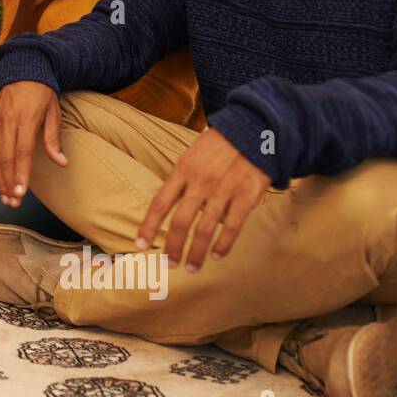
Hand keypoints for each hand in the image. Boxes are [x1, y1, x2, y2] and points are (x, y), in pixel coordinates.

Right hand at [0, 81, 66, 207]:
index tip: (21, 193)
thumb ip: (54, 139)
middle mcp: (8, 122)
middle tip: (12, 203)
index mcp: (26, 120)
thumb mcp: (53, 111)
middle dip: (8, 183)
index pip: (22, 153)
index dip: (20, 175)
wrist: (21, 67)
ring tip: (3, 197)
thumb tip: (62, 163)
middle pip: (5, 158)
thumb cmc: (42, 92)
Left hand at [135, 128, 270, 271]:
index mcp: (183, 170)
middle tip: (169, 265)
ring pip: (205, 229)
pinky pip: (232, 227)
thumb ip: (181, 181)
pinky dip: (223, 245)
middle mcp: (200, 182)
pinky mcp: (247, 196)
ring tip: (192, 268)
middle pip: (180, 222)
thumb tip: (168, 209)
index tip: (140, 245)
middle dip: (172, 247)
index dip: (148, 226)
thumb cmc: (219, 145)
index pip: (160, 203)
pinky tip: (216, 256)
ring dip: (196, 253)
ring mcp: (224, 190)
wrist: (255, 128)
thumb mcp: (192, 155)